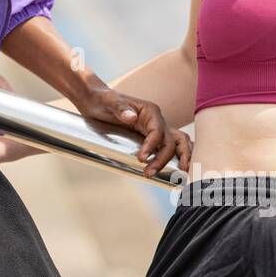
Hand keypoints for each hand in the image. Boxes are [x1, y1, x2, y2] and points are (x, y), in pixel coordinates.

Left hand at [74, 83, 190, 176]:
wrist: (96, 100)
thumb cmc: (103, 100)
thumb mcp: (108, 102)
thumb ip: (120, 108)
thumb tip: (132, 117)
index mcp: (150, 111)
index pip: (158, 131)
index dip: (152, 146)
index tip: (141, 159)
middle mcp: (157, 120)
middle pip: (169, 142)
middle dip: (162, 159)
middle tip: (149, 173)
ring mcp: (156, 130)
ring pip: (176, 144)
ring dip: (179, 159)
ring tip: (176, 176)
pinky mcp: (151, 138)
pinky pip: (170, 147)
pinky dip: (179, 156)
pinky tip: (179, 169)